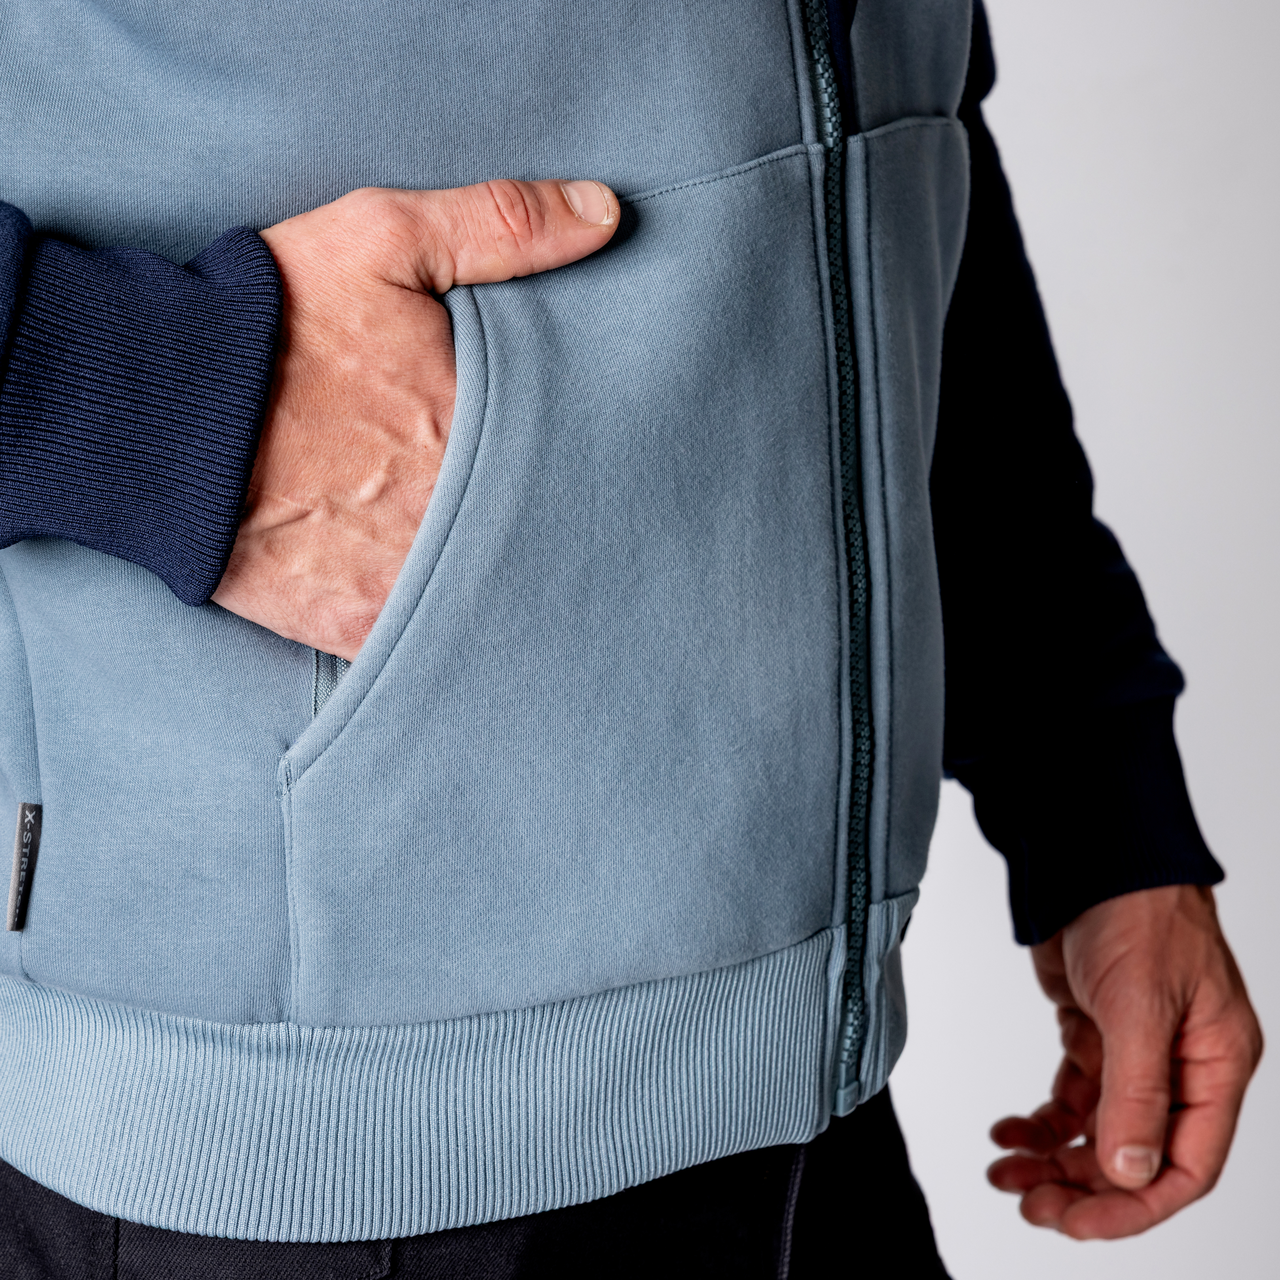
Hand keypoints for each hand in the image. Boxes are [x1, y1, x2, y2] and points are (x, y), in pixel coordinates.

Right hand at [211, 178, 619, 658]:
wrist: (151, 416)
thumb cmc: (267, 324)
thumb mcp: (381, 239)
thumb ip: (501, 226)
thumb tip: (607, 216)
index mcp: (476, 423)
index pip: (575, 448)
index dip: (582, 448)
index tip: (583, 442)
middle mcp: (453, 510)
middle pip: (539, 525)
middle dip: (547, 512)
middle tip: (560, 505)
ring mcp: (407, 577)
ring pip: (495, 592)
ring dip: (505, 574)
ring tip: (510, 552)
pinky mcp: (358, 625)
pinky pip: (432, 641)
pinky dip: (449, 626)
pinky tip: (458, 602)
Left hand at [987, 884, 1261, 1238]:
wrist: (1095, 851)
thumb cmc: (1138, 911)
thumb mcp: (1139, 1006)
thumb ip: (1136, 1093)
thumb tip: (1128, 1174)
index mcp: (1214, 1066)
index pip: (1185, 1166)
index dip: (1133, 1205)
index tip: (1076, 1222)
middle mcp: (1180, 1067)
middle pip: (1138, 1157)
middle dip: (1083, 1187)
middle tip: (1029, 1202)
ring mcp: (1135, 1051)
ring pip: (1100, 1132)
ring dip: (1055, 1158)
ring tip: (1007, 1171)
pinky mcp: (1096, 1032)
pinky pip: (1074, 1097)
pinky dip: (1042, 1118)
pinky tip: (1012, 1129)